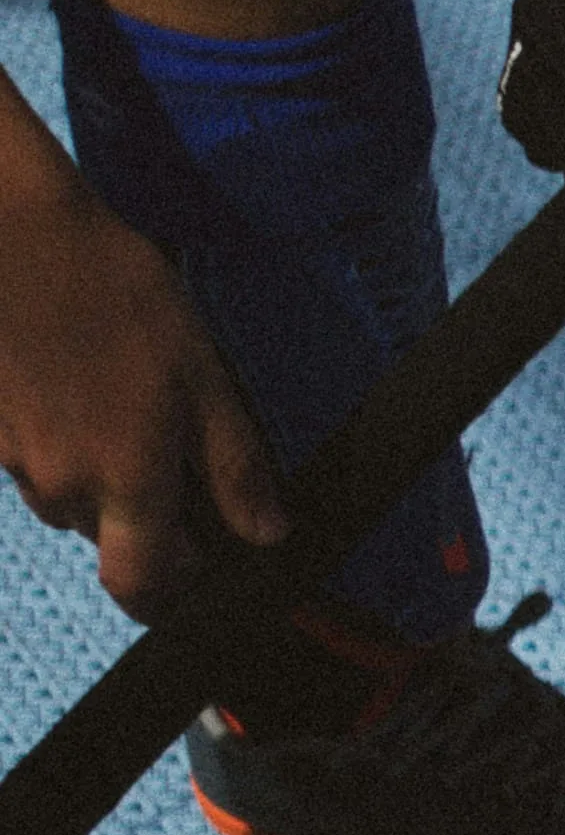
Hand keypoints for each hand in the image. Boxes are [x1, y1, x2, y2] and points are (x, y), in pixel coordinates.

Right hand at [0, 154, 285, 613]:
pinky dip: (63, 441)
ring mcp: (13, 460)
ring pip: (71, 501)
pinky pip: (33, 461)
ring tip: (126, 403)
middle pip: (111, 541)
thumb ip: (235, 467)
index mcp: (124, 482)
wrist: (9, 237)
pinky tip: (79, 383)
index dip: (172, 598)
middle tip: (177, 454)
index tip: (199, 580)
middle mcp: (62, 486)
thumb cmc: (114, 296)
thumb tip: (267, 535)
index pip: (141, 586)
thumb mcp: (203, 376)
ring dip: (104, 476)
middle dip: (148, 519)